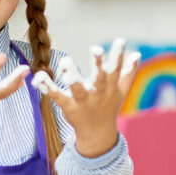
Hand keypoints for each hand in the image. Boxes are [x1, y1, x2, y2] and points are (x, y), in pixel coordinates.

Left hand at [34, 42, 139, 157]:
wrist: (97, 134)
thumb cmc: (109, 106)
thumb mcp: (121, 91)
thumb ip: (128, 72)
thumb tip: (137, 53)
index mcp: (111, 88)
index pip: (116, 70)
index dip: (118, 56)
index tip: (120, 41)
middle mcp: (99, 94)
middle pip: (100, 78)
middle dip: (99, 64)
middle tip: (96, 48)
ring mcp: (83, 102)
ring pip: (78, 89)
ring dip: (72, 76)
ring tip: (64, 61)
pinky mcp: (69, 107)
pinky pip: (58, 97)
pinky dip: (48, 87)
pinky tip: (38, 77)